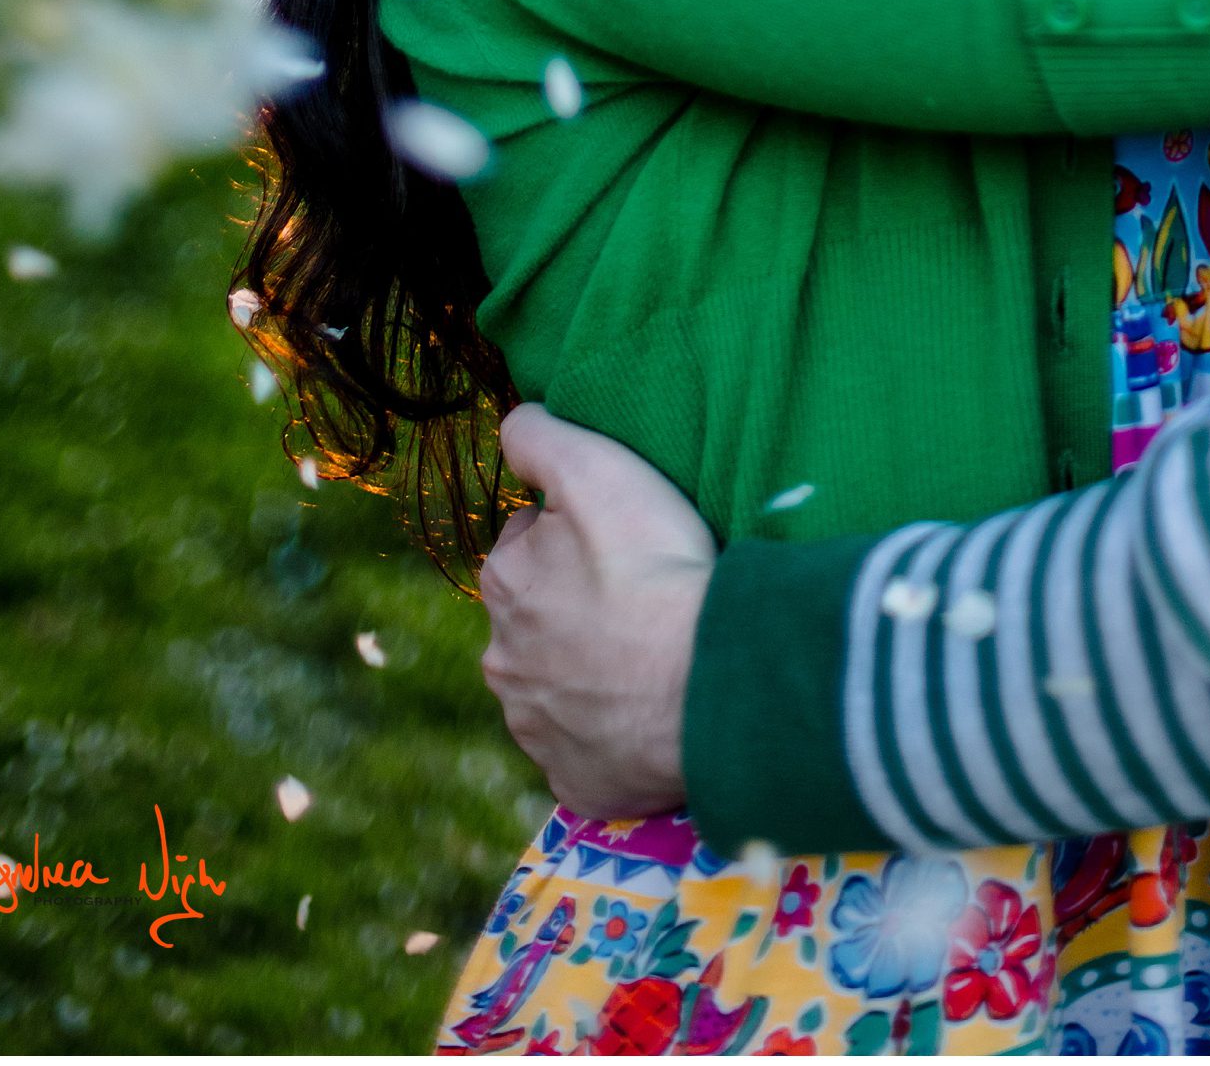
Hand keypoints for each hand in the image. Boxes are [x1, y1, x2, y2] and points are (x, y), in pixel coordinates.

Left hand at [479, 406, 712, 814]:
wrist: (706, 680)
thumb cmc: (651, 567)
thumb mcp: (593, 467)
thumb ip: (537, 436)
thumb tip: (510, 428)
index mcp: (503, 585)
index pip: (527, 544)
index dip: (574, 535)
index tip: (620, 542)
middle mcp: (504, 663)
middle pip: (538, 618)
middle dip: (574, 607)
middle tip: (639, 599)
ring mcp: (538, 731)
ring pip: (557, 686)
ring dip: (589, 672)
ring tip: (649, 657)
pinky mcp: (575, 782)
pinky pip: (586, 749)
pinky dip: (609, 733)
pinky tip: (647, 713)